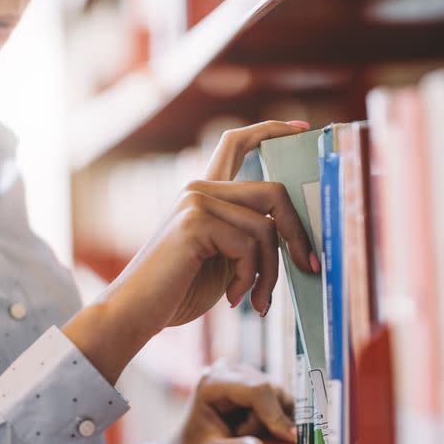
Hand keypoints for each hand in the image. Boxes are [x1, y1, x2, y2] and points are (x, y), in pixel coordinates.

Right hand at [63, 121, 316, 384]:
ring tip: (259, 300)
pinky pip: (249, 247)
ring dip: (270, 271)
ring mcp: (195, 202)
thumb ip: (250, 238)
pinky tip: (234, 298)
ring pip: (266, 227)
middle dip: (298, 233)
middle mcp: (199, 188)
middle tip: (308, 266)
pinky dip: (250, 279)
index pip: (237, 142)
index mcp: (204, 193)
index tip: (303, 128)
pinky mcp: (195, 222)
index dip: (272, 130)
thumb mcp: (224, 259)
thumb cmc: (179, 291)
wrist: (136, 314)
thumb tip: (299, 239)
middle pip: (273, 191)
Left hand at [144, 360, 294, 443]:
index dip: (275, 414)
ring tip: (246, 435)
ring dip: (272, 423)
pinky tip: (256, 432)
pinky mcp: (255, 384)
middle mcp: (229, 371)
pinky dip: (275, 421)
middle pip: (271, 391)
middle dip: (269, 423)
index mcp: (213, 383)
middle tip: (248, 442)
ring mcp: (243, 375)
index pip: (256, 390)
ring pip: (280, 397)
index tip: (290, 439)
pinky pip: (280, 402)